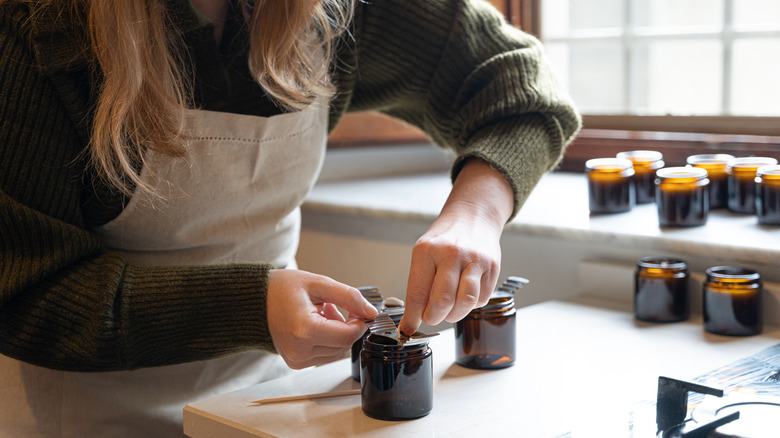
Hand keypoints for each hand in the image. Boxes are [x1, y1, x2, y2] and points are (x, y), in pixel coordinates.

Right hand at [266, 270, 377, 368]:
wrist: (255, 300)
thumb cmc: (280, 289)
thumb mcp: (319, 284)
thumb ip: (349, 297)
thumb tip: (370, 312)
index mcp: (304, 330)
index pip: (348, 335)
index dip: (360, 322)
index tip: (359, 310)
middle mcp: (299, 350)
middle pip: (343, 345)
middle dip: (346, 326)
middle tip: (333, 307)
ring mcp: (296, 359)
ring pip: (336, 352)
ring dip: (336, 334)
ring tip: (321, 313)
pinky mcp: (296, 362)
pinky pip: (324, 355)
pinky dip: (327, 340)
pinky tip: (315, 324)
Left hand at [399, 159, 513, 334]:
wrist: (473, 217)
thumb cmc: (445, 238)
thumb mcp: (424, 252)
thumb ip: (419, 283)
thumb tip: (413, 318)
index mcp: (427, 251)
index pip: (417, 292)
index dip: (413, 316)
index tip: (409, 328)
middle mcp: (452, 254)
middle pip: (443, 301)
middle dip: (434, 317)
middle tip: (431, 318)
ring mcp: (475, 260)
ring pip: (466, 302)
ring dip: (455, 315)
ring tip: (449, 310)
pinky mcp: (492, 267)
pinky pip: (481, 298)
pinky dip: (471, 305)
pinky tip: (464, 294)